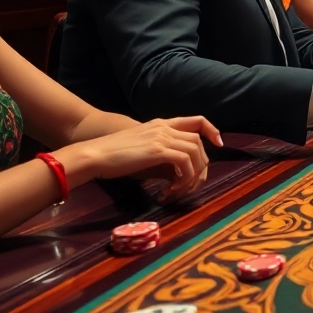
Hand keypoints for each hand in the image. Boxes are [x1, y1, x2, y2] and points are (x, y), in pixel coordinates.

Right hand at [54, 116, 221, 198]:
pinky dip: (184, 179)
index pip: (196, 120)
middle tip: (192, 185)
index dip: (211, 130)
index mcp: (161, 124)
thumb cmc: (113, 157)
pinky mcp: (158, 150)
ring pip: (195, 153)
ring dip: (192, 176)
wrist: (94, 154)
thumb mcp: (142, 151)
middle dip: (201, 166)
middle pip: (198, 142)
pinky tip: (170, 190)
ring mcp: (162, 137)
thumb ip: (162, 156)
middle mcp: (164, 127)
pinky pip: (185, 164)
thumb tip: (178, 174)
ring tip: (177, 191)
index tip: (218, 144)